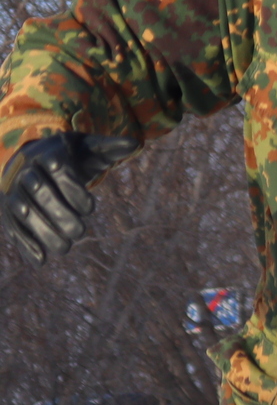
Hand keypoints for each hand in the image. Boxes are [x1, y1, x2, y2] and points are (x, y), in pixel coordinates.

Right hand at [1, 133, 138, 262]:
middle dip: (59, 213)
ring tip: (65, 247)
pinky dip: (24, 243)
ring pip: (23, 211)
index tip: (92, 207)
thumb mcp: (90, 147)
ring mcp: (14, 191)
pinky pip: (12, 227)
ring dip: (43, 231)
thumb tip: (136, 143)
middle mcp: (26, 171)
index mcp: (47, 153)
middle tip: (81, 232)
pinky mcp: (8, 210)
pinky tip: (41, 261)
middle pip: (38, 192)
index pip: (58, 169)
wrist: (35, 158)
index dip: (73, 190)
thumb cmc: (71, 155)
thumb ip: (111, 147)